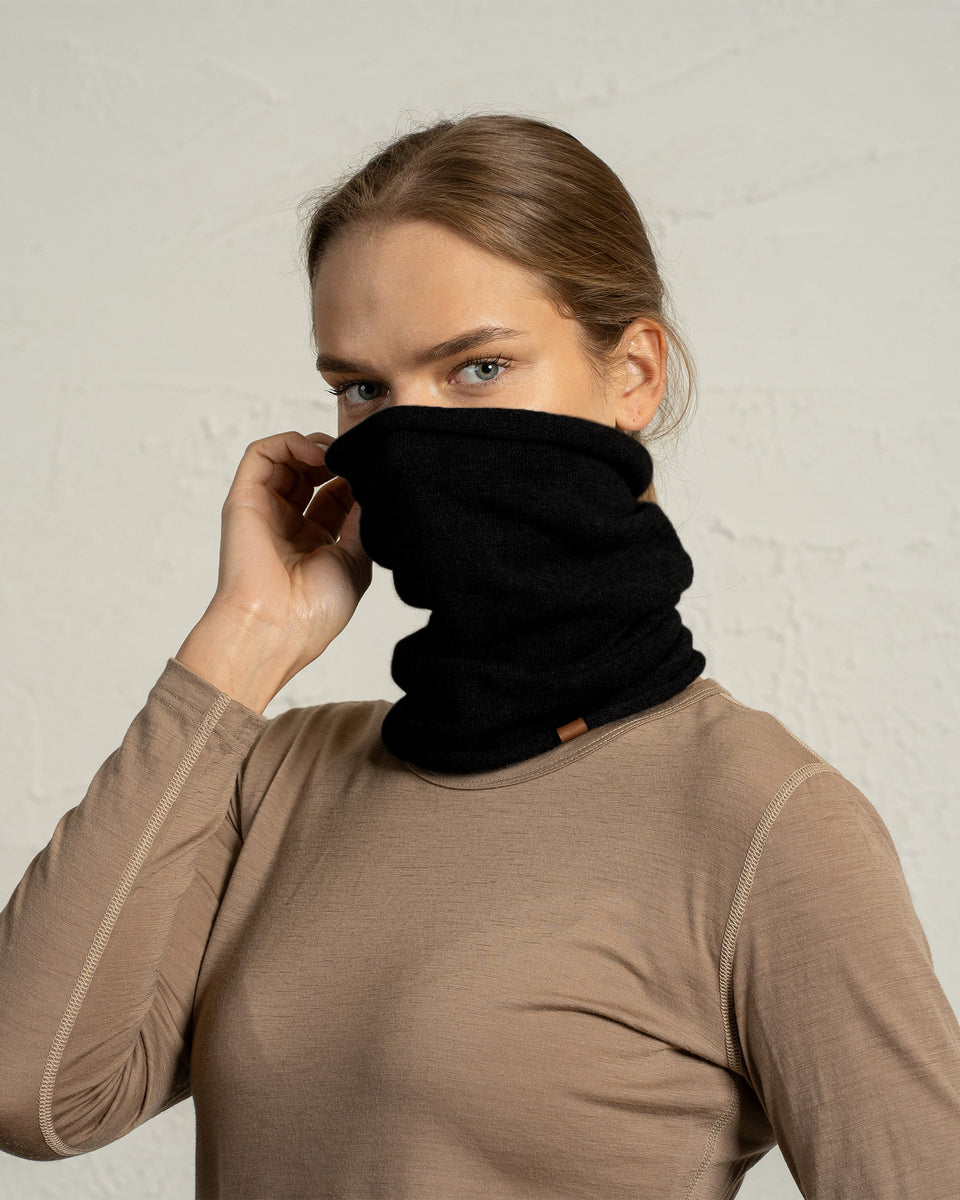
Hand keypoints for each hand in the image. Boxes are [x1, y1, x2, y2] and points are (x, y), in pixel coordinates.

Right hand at [205, 429, 371, 678]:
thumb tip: (372, 486)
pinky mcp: (244, 499)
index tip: (375, 474)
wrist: (277, 627)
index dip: (355, 479)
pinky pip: (260, 455)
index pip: (335, 496)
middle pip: (312, 474)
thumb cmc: (315, 610)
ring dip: (315, 446)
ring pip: (286, 459)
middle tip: (357, 458)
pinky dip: (289, 443)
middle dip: (337, 460)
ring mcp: (265, 510)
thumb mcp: (356, 559)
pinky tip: (316, 454)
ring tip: (337, 454)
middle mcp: (288, 525)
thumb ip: (362, 519)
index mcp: (315, 543)